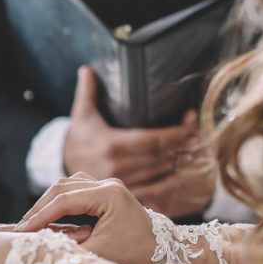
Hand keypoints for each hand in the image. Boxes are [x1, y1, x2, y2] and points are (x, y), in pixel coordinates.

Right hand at [15, 173, 155, 263]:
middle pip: (62, 187)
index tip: (21, 232)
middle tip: (21, 228)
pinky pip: (76, 190)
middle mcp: (109, 184)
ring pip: (67, 185)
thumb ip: (67, 244)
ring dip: (47, 202)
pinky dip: (59, 201)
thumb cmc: (137, 259)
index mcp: (109, 195)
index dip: (39, 217)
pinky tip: (49, 217)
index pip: (63, 201)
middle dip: (39, 208)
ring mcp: (108, 185)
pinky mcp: (107, 192)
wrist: (168, 257)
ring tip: (31, 222)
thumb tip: (38, 239)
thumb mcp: (98, 255)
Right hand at [64, 67, 209, 216]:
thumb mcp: (81, 115)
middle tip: (200, 135)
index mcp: (110, 144)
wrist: (62, 170)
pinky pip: (155, 191)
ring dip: (181, 162)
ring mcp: (122, 182)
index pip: (151, 138)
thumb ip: (87, 92)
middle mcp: (117, 165)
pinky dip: (172, 183)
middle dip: (183, 145)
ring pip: (161, 173)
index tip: (190, 123)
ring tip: (197, 151)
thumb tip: (86, 69)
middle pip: (160, 155)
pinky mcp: (124, 195)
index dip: (175, 132)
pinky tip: (184, 174)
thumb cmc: (78, 139)